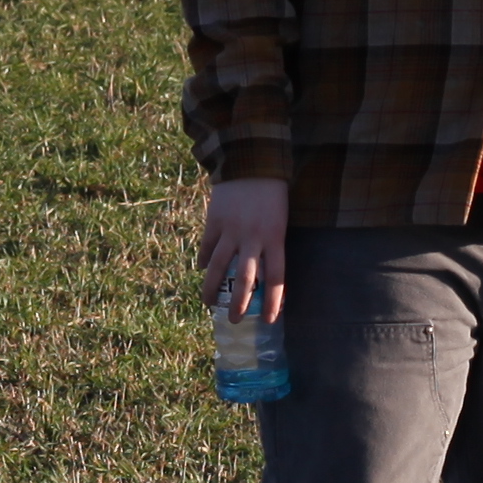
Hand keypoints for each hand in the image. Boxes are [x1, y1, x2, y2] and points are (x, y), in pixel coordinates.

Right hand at [197, 177, 290, 322]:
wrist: (252, 161)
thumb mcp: (279, 220)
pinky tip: (203, 271)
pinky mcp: (214, 221)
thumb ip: (271, 245)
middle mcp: (253, 238)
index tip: (271, 320)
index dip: (274, 301)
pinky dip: (204, 260)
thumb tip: (262, 275)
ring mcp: (231, 230)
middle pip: (246, 279)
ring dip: (213, 288)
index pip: (277, 278)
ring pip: (220, 267)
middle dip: (240, 304)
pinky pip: (207, 247)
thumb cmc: (272, 193)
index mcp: (275, 238)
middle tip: (235, 320)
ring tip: (209, 304)